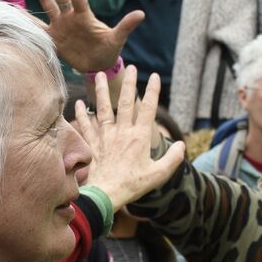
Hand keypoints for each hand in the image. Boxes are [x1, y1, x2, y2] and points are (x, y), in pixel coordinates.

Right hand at [30, 0, 143, 72]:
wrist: (97, 65)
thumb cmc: (108, 50)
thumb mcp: (118, 39)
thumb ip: (126, 26)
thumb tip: (141, 14)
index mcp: (85, 16)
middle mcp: (71, 17)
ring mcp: (61, 25)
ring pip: (49, 4)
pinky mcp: (53, 37)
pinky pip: (38, 27)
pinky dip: (28, 20)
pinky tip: (18, 10)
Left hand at [74, 67, 184, 209]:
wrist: (106, 194)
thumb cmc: (133, 186)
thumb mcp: (158, 174)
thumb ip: (172, 159)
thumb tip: (182, 145)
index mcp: (140, 137)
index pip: (148, 109)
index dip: (153, 91)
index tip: (155, 77)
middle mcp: (122, 132)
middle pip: (125, 102)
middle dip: (129, 83)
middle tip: (130, 66)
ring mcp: (105, 137)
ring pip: (103, 108)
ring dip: (101, 90)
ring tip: (99, 74)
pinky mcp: (92, 144)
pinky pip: (86, 126)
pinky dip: (81, 114)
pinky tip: (78, 103)